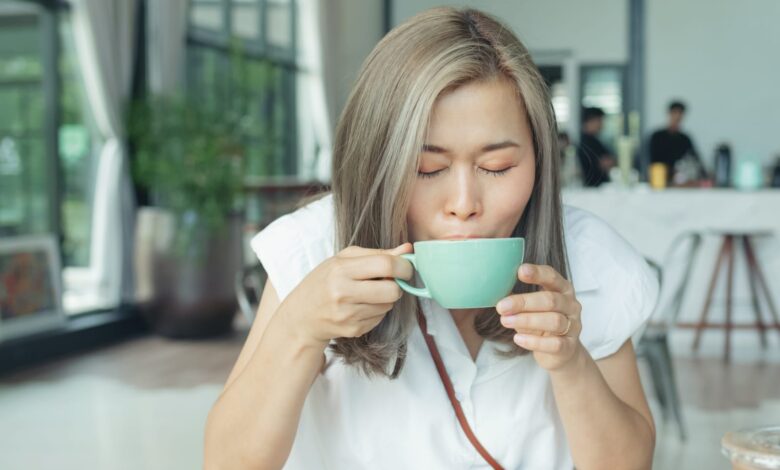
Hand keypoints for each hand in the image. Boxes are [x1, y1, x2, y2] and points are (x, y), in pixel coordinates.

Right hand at [281, 243, 413, 347]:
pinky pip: (380, 318)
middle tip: (389, 281)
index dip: (403, 266)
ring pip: (388, 305)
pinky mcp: (353, 330)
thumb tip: (408, 249)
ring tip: (367, 293)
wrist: (302, 316)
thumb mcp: (344, 260)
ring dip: (385, 298)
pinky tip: (360, 306)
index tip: (406, 266)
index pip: (385, 265)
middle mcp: (343, 293)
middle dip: (397, 285)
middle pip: (392, 290)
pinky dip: (376, 311)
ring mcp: (348, 315)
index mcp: (341, 270)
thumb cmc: (324, 281)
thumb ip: (377, 254)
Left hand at [495, 263, 582, 370]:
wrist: (560, 352)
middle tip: (501, 306)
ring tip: (505, 321)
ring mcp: (573, 326)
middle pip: (550, 300)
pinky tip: (518, 338)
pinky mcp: (569, 346)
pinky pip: (555, 344)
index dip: (537, 273)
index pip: (552, 277)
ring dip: (526, 320)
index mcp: (562, 289)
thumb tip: (495, 289)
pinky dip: (534, 341)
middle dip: (523, 302)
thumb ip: (519, 299)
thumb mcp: (531, 308)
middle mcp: (571, 305)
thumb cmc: (542, 323)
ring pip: (554, 321)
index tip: (520, 271)